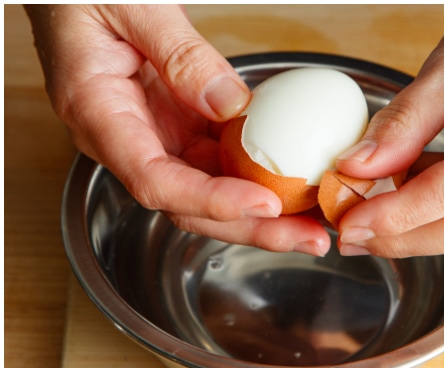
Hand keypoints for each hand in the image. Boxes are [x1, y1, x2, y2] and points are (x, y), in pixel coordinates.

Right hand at [26, 5, 329, 255]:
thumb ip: (179, 53)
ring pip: (211, 190)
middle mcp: (125, 136)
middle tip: (310, 239)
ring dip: (264, 212)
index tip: (265, 206)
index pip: (155, 180)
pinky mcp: (180, 123)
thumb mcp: (134, 6)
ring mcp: (155, 133)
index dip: (212, 201)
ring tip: (317, 224)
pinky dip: (261, 176)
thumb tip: (230, 104)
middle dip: (251, 227)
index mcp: (98, 112)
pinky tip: (300, 186)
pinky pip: (222, 160)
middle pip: (188, 203)